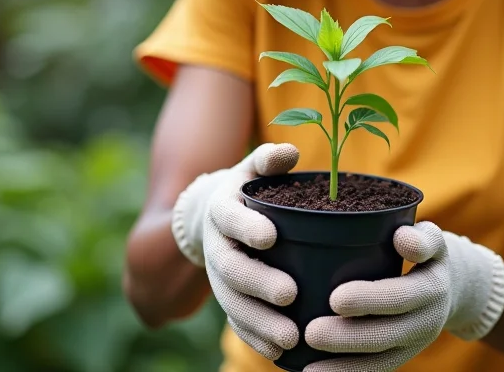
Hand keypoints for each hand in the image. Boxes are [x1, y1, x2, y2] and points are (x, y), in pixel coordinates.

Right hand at [171, 143, 300, 360]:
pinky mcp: (227, 297)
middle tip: (290, 294)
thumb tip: (289, 151)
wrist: (214, 216)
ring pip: (232, 303)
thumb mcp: (254, 168)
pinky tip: (278, 352)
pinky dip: (255, 337)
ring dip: (259, 322)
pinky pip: (236, 321)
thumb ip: (269, 159)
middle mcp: (216, 246)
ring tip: (289, 337)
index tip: (271, 236)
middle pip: (231, 269)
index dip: (247, 227)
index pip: (230, 218)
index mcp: (222, 209)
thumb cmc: (247, 187)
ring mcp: (219, 276)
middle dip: (258, 283)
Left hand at [303, 222, 503, 371]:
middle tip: (311, 332)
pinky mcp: (402, 356)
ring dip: (344, 366)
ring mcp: (413, 344)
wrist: (451, 288)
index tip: (335, 298)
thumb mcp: (434, 239)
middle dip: (347, 337)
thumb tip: (402, 238)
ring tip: (308, 369)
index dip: (369, 300)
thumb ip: (422, 238)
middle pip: (384, 333)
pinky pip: (376, 371)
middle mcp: (425, 322)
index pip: (399, 296)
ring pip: (379, 361)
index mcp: (431, 288)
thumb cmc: (428, 255)